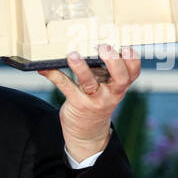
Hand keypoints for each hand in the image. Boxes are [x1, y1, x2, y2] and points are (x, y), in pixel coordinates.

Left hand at [38, 44, 141, 162]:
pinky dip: (54, 75)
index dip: (132, 60)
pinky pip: (66, 87)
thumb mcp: (106, 87)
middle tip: (104, 48)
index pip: (132, 73)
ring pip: (90, 83)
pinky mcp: (77, 104)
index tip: (126, 48)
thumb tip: (87, 46)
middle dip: (113, 62)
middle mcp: (111, 94)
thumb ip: (103, 70)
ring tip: (73, 55)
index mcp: (120, 86)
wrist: (88, 132)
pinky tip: (45, 68)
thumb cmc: (97, 100)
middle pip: (119, 78)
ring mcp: (94, 100)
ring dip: (81, 68)